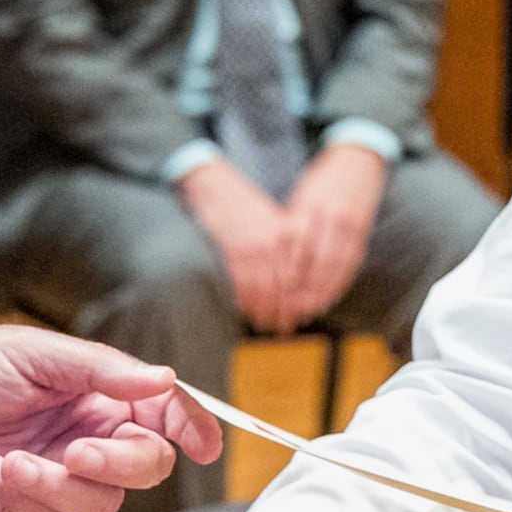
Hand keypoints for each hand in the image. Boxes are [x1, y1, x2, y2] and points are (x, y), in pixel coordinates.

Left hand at [0, 326, 222, 511]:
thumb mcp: (34, 354)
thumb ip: (103, 371)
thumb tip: (165, 380)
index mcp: (92, 395)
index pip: (161, 415)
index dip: (189, 426)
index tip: (205, 442)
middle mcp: (82, 439)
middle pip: (144, 466)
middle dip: (120, 461)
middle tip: (78, 450)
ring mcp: (54, 481)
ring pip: (102, 504)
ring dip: (61, 483)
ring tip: (13, 460)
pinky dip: (25, 496)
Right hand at [175, 157, 297, 330]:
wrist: (212, 185)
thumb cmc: (241, 205)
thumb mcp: (270, 221)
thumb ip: (283, 247)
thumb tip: (291, 281)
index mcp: (287, 233)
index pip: (297, 276)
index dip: (298, 300)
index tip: (298, 315)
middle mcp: (274, 242)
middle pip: (283, 288)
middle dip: (283, 311)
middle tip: (282, 327)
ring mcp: (252, 247)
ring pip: (263, 290)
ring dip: (264, 311)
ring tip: (264, 323)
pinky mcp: (231, 251)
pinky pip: (242, 284)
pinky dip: (245, 302)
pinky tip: (245, 311)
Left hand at [276, 144, 385, 324]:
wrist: (359, 161)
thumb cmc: (323, 180)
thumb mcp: (301, 196)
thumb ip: (292, 225)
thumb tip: (280, 260)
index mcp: (310, 205)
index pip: (297, 245)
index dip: (290, 271)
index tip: (280, 293)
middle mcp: (331, 216)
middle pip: (318, 260)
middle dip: (306, 288)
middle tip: (294, 309)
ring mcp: (351, 224)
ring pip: (336, 264)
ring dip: (324, 291)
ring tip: (311, 309)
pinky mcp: (363, 232)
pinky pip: (352, 261)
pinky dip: (341, 281)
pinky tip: (331, 296)